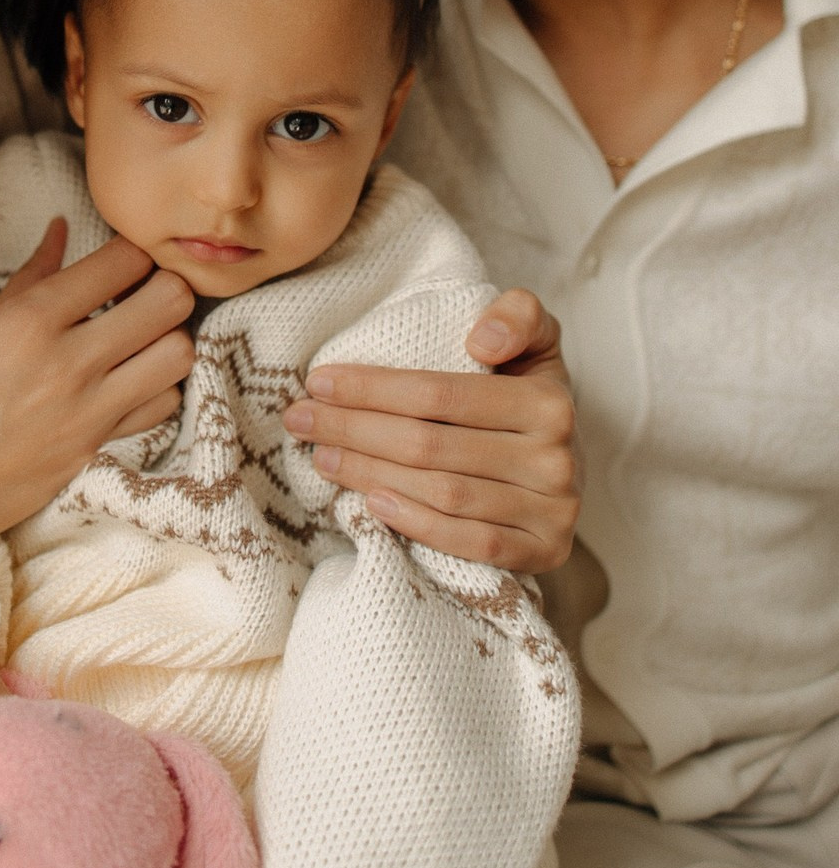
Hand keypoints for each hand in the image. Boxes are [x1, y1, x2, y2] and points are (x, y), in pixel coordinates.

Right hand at [0, 219, 195, 611]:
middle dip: (166, 288)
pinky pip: (160, 406)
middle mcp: (68, 359)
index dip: (134, 253)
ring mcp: (88, 408)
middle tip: (146, 296)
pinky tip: (132, 383)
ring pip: (179, 353)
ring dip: (169, 340)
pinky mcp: (97, 448)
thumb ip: (32, 277)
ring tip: (144, 340)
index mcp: (31, 318)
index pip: (123, 260)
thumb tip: (61, 229)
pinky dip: (157, 389)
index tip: (124, 262)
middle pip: (170, 300)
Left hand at [282, 290, 578, 572]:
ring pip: (444, 494)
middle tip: (301, 420)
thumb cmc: (527, 396)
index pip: (441, 394)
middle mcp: (556, 459)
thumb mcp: (534, 341)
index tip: (319, 381)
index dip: (373, 388)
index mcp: (549, 401)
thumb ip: (518, 315)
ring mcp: (553, 512)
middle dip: (354, 430)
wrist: (567, 466)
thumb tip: (482, 340)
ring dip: (371, 476)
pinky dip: (418, 524)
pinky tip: (372, 504)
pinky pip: (472, 544)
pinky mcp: (546, 553)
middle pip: (431, 445)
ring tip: (322, 458)